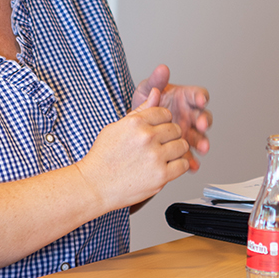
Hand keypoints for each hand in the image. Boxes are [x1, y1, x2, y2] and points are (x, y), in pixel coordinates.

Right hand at [77, 88, 190, 209]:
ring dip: (176, 151)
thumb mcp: (117, 127)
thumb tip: (156, 92)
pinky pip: (183, 164)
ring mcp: (155, 156)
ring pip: (182, 145)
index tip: (158, 130)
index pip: (164, 113)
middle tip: (160, 145)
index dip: (162, 122)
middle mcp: (146, 137)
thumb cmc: (103, 158)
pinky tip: (167, 167)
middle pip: (176, 129)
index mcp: (136, 123)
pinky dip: (178, 166)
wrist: (95, 185)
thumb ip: (140, 110)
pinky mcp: (161, 176)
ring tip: (164, 156)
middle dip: (170, 136)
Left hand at [133, 65, 212, 170]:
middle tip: (202, 124)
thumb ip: (155, 81)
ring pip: (200, 137)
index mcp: (184, 99)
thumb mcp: (146, 90)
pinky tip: (192, 165)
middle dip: (204, 121)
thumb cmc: (144, 105)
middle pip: (203, 117)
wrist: (133, 128)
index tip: (200, 100)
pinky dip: (193, 161)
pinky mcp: (182, 148)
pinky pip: (190, 155)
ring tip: (202, 147)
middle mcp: (189, 115)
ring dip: (203, 142)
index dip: (200, 97)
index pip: (197, 95)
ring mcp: (187, 132)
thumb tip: (162, 69)